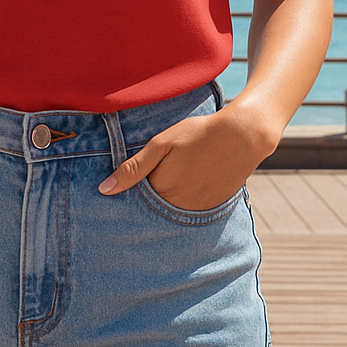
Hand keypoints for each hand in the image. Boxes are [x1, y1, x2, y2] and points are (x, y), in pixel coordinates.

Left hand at [98, 103, 276, 211]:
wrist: (242, 136)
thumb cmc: (198, 134)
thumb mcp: (162, 144)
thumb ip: (133, 168)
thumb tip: (104, 190)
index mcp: (161, 190)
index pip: (136, 202)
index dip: (130, 194)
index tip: (125, 190)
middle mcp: (177, 206)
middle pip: (153, 210)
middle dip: (147, 202)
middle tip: (154, 182)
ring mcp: (196, 209)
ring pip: (172, 212)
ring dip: (167, 203)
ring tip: (175, 180)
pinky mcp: (212, 208)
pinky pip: (191, 212)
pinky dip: (186, 203)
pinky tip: (190, 184)